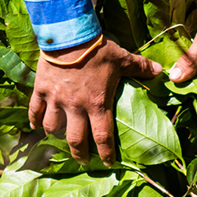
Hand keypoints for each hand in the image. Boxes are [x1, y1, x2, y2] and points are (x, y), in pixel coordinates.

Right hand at [30, 37, 162, 164]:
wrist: (68, 34)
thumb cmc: (98, 49)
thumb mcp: (122, 58)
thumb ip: (140, 67)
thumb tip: (161, 72)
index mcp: (97, 104)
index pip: (102, 137)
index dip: (106, 153)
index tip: (107, 163)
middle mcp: (76, 107)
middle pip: (76, 140)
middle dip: (80, 153)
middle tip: (82, 160)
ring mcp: (56, 99)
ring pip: (53, 127)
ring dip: (56, 137)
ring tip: (59, 141)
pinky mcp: (41, 89)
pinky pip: (35, 110)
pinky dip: (34, 120)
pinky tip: (35, 128)